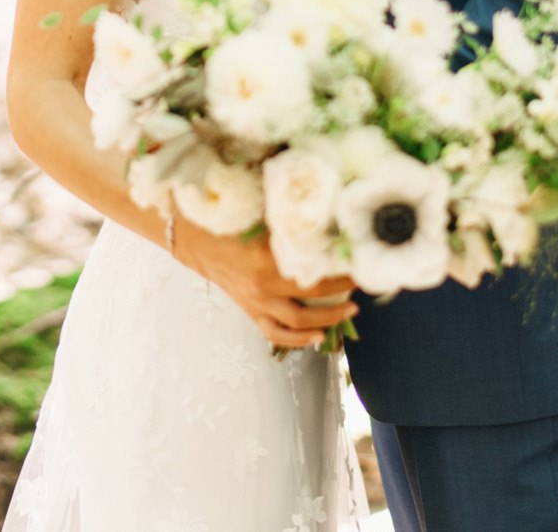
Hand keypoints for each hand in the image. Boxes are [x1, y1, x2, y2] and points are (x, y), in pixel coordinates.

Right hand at [176, 224, 358, 348]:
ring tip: (348, 314)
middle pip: (311, 301)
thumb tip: (331, 222)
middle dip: (339, 300)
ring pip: (296, 324)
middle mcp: (263, 286)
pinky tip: (317, 337)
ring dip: (325, 322)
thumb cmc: (233, 222)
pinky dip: (297, 339)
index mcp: (268, 260)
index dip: (342, 275)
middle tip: (360, 294)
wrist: (197, 239)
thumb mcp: (265, 218)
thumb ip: (295, 227)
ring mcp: (255, 303)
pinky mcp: (249, 311)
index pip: (314, 273)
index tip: (361, 267)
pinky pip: (275, 333)